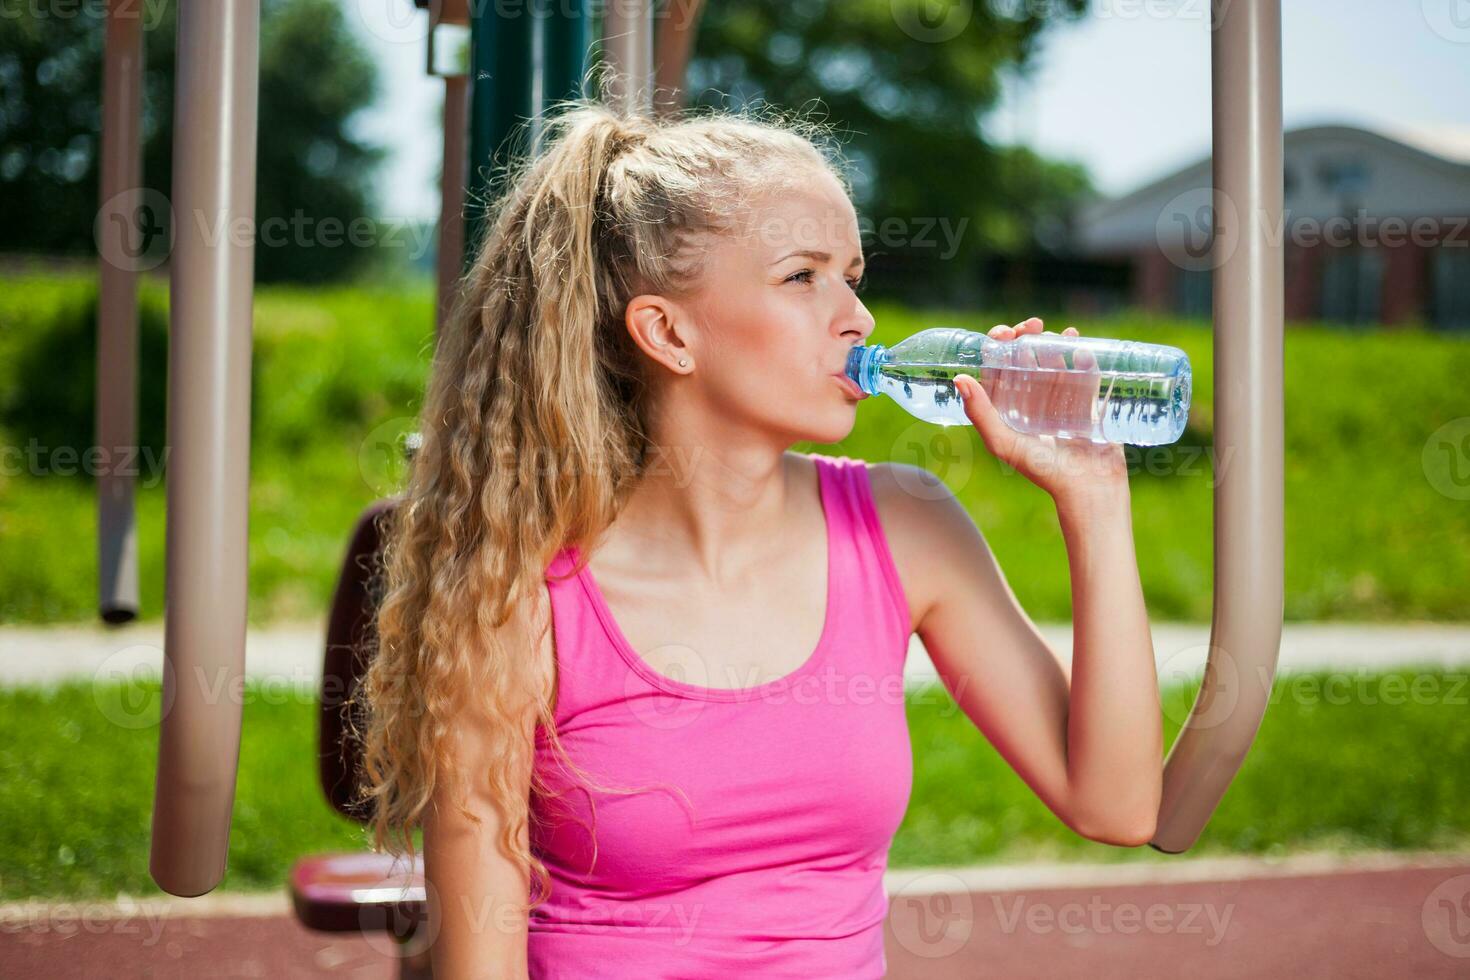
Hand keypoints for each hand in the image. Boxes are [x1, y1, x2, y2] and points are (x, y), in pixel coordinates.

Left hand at [953, 317, 1128, 506]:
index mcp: (1007, 411)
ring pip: (1054, 363)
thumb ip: (980, 412)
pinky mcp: (1086, 406)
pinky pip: (1083, 375)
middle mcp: (1031, 405)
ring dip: (1054, 344)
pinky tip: (1081, 346)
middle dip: (1028, 338)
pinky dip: (1082, 358)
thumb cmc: (1043, 470)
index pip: (998, 370)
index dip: (998, 347)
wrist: (1089, 490)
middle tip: (1035, 325)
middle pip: (1026, 361)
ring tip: (1058, 335)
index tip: (1005, 333)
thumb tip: (959, 378)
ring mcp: (1060, 404)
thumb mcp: (1004, 442)